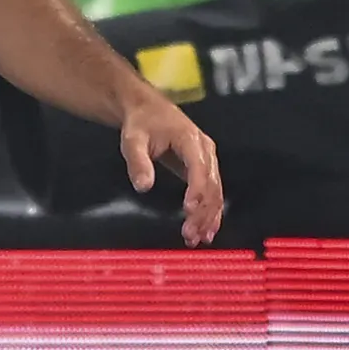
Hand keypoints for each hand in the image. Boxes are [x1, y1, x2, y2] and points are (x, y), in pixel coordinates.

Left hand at [119, 91, 225, 246]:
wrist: (148, 110)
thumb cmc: (141, 124)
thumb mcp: (133, 140)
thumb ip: (138, 163)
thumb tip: (143, 187)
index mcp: (190, 139)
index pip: (199, 168)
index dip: (196, 190)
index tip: (188, 211)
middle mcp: (205, 150)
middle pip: (211, 185)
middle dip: (202, 212)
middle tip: (189, 234)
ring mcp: (207, 159)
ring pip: (215, 192)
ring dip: (208, 217)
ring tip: (197, 239)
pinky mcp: (204, 168)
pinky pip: (212, 193)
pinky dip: (210, 212)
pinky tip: (206, 232)